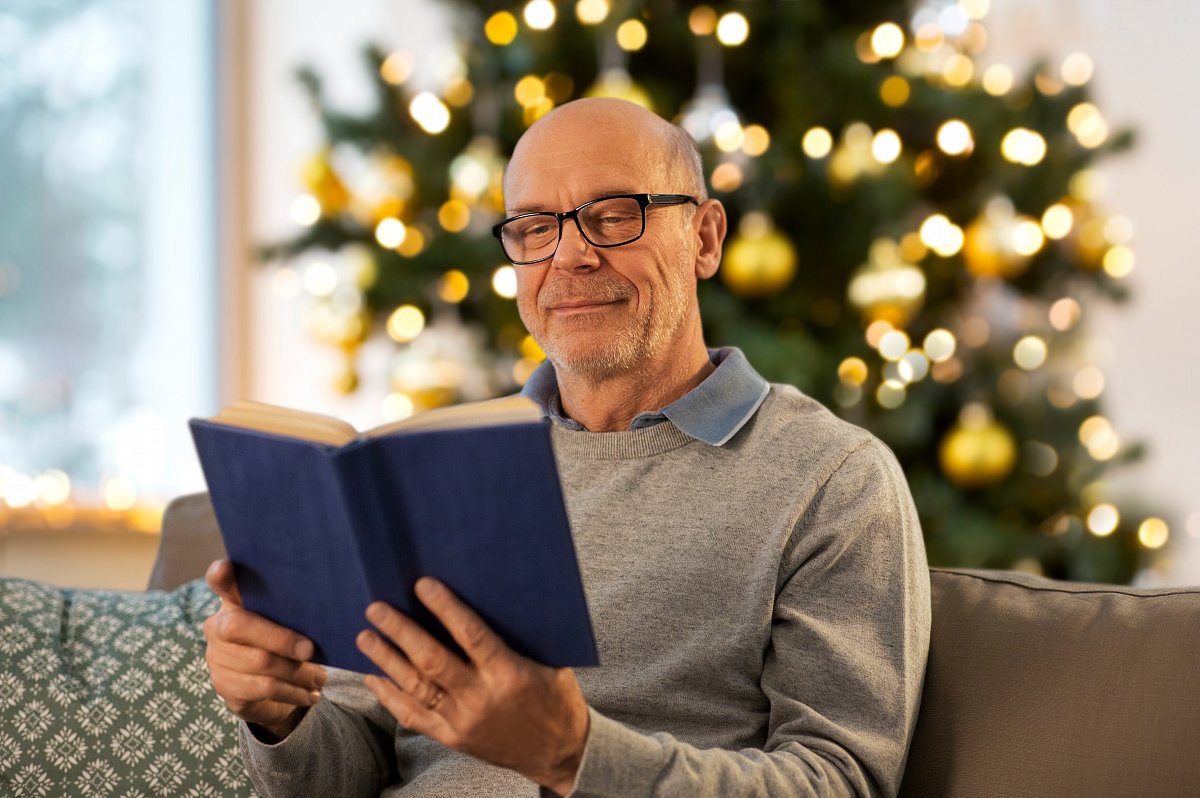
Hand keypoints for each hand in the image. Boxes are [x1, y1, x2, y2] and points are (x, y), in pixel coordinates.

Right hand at [203, 559, 327, 740]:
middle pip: (239, 625)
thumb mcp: (292, 624)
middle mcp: (217, 626)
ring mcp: (216, 657)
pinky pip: (262, 688)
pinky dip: (292, 692)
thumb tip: (328, 601)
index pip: (220, 582)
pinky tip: (310, 694)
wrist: (274, 692)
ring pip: (259, 661)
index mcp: (235, 602)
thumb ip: (296, 610)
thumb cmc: (288, 645)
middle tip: (311, 649)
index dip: (220, 575)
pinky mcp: (224, 685)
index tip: (225, 567)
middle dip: (280, 638)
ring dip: (296, 672)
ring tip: (320, 677)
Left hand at [357, 578, 589, 795]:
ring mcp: (463, 721)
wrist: (560, 752)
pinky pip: (414, 717)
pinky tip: (373, 678)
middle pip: (432, 660)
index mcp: (509, 673)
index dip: (445, 608)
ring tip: (366, 636)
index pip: (471, 635)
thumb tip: (493, 596)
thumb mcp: (550, 662)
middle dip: (401, 632)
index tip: (423, 585)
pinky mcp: (453, 738)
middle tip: (377, 609)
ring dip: (387, 660)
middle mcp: (481, 698)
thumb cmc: (556, 698)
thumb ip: (519, 637)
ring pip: (417, 687)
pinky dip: (390, 697)